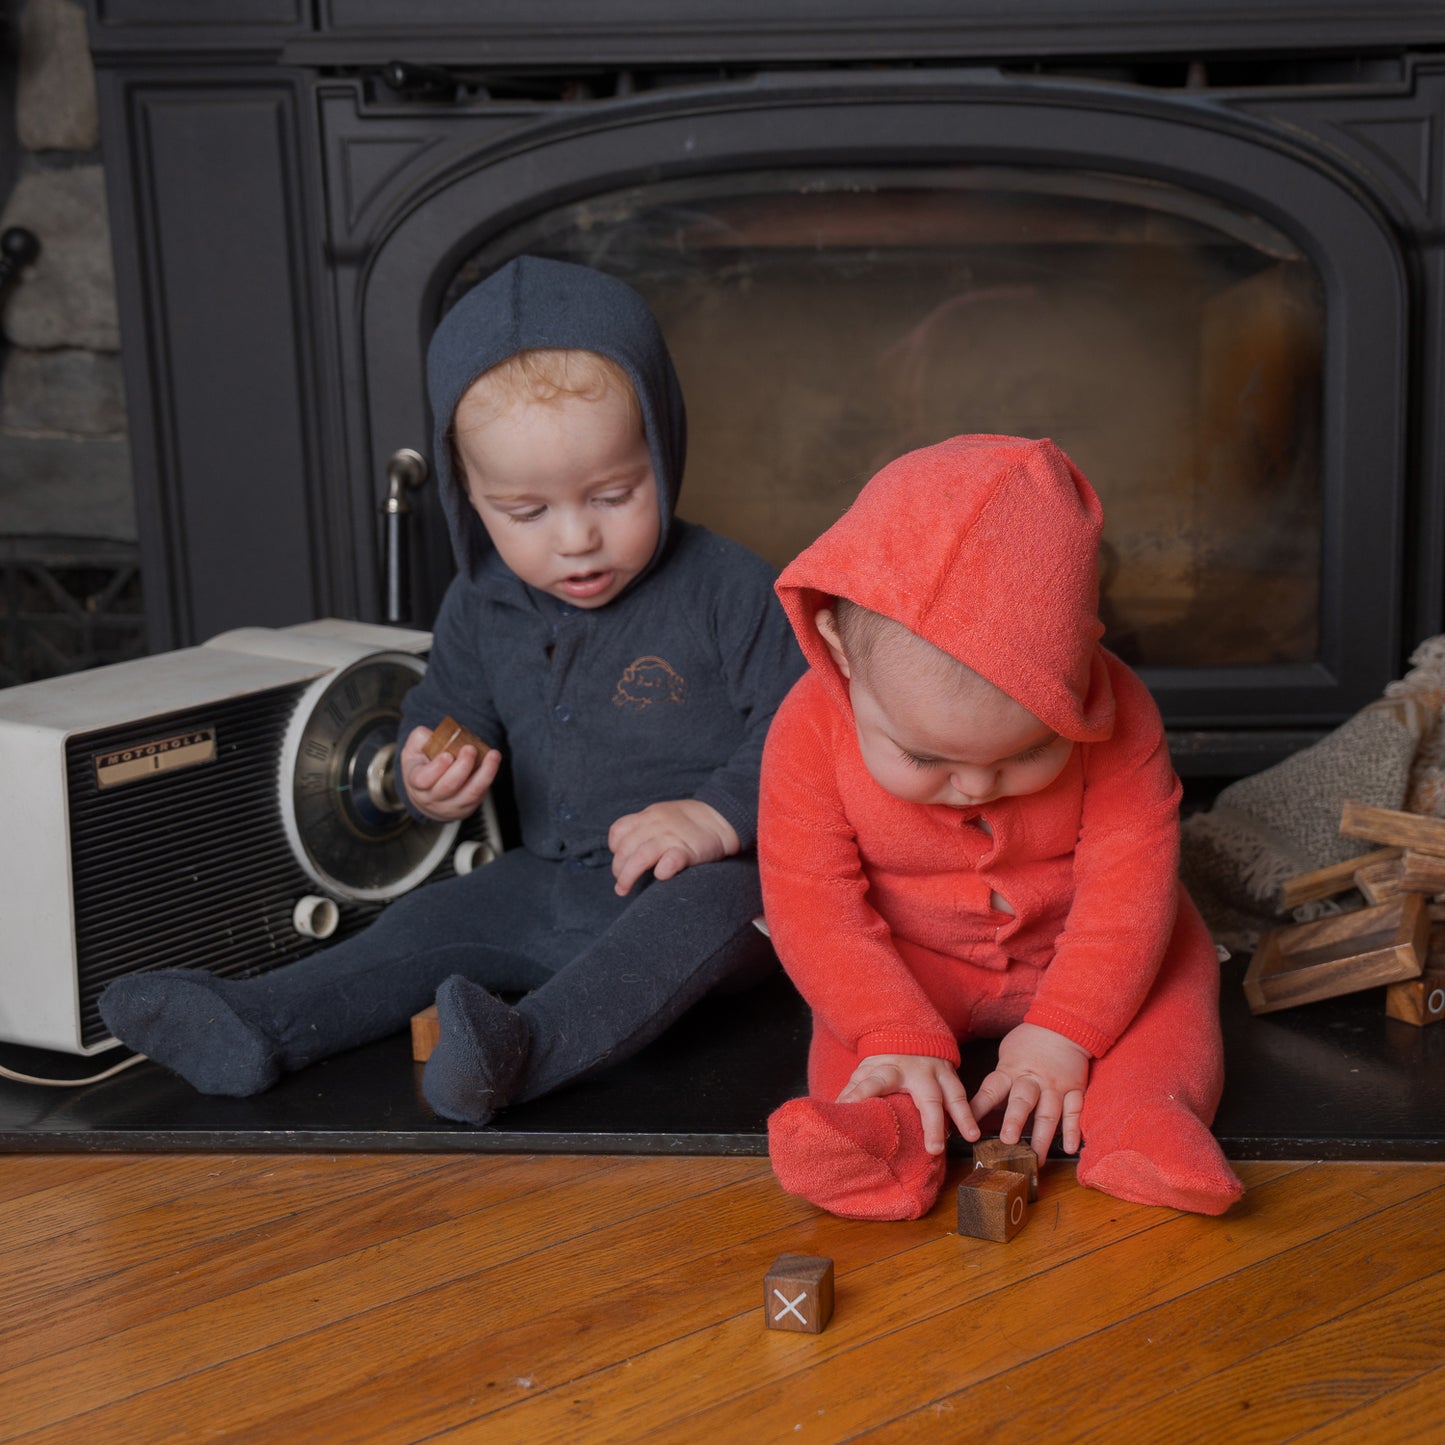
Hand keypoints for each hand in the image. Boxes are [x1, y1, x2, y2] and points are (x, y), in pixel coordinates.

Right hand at [398, 725, 500, 822]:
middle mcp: (431, 798)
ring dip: (484, 774)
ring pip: (470, 794)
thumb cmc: (422, 766)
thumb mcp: (414, 750)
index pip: (422, 780)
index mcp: (416, 782)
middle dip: (462, 767)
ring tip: (493, 755)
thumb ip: (421, 738)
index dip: (436, 768)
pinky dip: (488, 778)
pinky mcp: (466, 808)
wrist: (428, 794)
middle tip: (470, 749)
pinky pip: (480, 795)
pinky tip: (493, 763)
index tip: (447, 755)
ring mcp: (450, 806)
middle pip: (448, 787)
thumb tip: (436, 734)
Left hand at [607, 800, 739, 895]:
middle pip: (625, 848)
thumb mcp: (663, 816)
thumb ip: (646, 828)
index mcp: (649, 816)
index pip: (619, 830)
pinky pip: (669, 861)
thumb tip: (627, 852)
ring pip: (640, 857)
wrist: (723, 817)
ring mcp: (672, 837)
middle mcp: (657, 825)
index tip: (620, 860)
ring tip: (624, 889)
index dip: (614, 848)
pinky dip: (661, 871)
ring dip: (628, 876)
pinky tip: (659, 877)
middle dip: (618, 869)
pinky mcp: (688, 850)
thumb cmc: (690, 823)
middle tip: (620, 884)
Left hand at [837, 1053, 978, 1156]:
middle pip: (926, 1097)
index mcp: (886, 1070)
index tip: (850, 1110)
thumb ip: (853, 1091)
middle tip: (934, 1148)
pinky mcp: (951, 1074)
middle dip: (932, 1123)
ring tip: (971, 1136)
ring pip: (953, 1094)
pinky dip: (969, 1112)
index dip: (860, 1096)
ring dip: (963, 1116)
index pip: (872, 1084)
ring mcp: (936, 1072)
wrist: (907, 1032)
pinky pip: (962, 1094)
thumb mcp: (865, 1071)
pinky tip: (973, 1130)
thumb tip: (836, 1113)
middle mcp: (915, 1071)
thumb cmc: (883, 1061)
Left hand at [969, 1022, 1090, 1161]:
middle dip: (1015, 1121)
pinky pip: (1075, 1111)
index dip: (979, 1108)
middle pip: (1023, 1101)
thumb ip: (1001, 1081)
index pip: (992, 1090)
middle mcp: (1032, 1080)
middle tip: (1008, 1141)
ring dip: (1043, 1136)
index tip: (968, 1127)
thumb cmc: (1029, 1041)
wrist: (1062, 1025)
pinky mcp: (1074, 1089)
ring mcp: (1055, 1086)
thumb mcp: (1007, 1055)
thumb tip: (986, 1108)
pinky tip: (1069, 1147)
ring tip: (1037, 1158)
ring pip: (1049, 1112)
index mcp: (1011, 1070)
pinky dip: (1073, 1130)